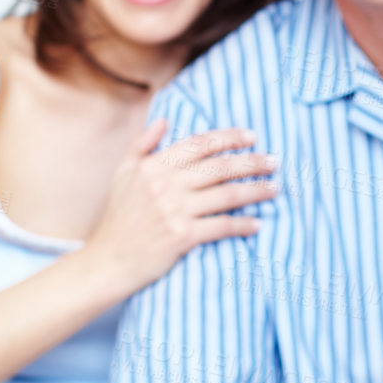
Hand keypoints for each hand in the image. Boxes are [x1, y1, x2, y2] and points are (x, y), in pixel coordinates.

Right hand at [83, 120, 275, 292]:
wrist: (108, 261)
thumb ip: (142, 144)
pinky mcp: (181, 237)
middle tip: (274, 162)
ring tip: (274, 188)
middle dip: (252, 162)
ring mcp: (174, 211)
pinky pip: (221, 226)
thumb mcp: (122, 173)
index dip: (229, 137)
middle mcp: (165, 185)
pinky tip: (257, 224)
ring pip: (227, 195)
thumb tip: (164, 121)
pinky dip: (243, 225)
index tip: (252, 137)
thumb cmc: (117, 217)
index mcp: (154, 166)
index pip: (200, 143)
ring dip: (255, 191)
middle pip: (220, 167)